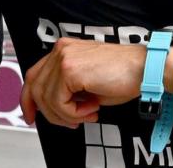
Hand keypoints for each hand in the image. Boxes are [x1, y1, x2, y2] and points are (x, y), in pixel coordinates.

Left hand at [20, 38, 172, 128]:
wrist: (144, 70)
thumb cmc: (123, 76)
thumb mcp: (87, 84)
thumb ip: (67, 90)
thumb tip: (54, 108)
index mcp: (64, 50)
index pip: (34, 75)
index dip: (29, 99)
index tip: (31, 116)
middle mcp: (61, 50)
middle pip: (35, 87)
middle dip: (49, 112)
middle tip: (71, 121)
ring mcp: (63, 58)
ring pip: (46, 98)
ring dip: (66, 114)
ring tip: (88, 113)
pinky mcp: (69, 69)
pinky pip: (58, 102)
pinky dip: (73, 113)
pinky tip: (91, 108)